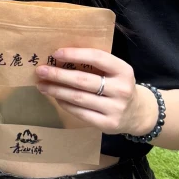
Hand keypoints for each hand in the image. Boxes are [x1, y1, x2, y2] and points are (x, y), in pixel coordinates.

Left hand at [35, 49, 157, 135]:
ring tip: (42, 85)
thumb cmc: (118, 86)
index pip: (97, 58)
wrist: (138, 113)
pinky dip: (65, 104)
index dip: (75, 54)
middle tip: (40, 71)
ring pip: (78, 97)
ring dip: (56, 90)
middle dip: (58, 74)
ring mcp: (115, 108)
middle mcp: (121, 89)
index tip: (55, 53)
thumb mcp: (115, 72)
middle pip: (83, 80)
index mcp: (124, 70)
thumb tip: (60, 57)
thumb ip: (95, 65)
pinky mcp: (107, 124)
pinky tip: (56, 97)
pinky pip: (80, 112)